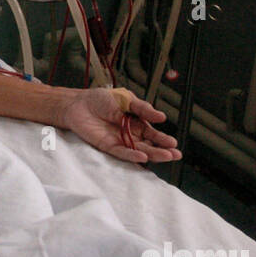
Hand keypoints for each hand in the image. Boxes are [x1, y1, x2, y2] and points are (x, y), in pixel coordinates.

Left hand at [59, 87, 182, 163]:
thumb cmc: (101, 99)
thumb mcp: (127, 99)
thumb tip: (162, 117)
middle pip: (149, 145)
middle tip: (176, 154)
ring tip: (166, 156)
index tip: (174, 143)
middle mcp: (130, 135)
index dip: (163, 139)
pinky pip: (122, 152)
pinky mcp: (107, 146)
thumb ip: (142, 108)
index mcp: (137, 123)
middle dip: (163, 150)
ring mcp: (120, 141)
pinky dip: (132, 155)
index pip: (152, 133)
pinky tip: (143, 157)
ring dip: (152, 154)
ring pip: (138, 151)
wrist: (79, 103)